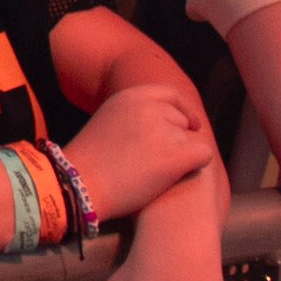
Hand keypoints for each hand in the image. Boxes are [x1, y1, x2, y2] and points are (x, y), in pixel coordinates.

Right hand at [59, 84, 214, 227]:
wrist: (78, 185)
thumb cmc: (90, 162)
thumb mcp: (108, 119)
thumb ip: (135, 114)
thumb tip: (165, 121)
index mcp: (131, 95)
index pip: (170, 95)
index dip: (182, 111)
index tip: (189, 126)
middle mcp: (149, 107)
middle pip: (181, 120)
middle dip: (176, 139)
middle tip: (159, 161)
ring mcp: (163, 131)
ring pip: (190, 140)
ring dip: (179, 156)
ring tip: (156, 174)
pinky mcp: (174, 156)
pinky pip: (202, 154)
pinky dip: (196, 165)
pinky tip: (180, 176)